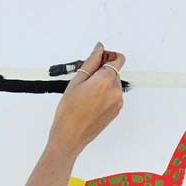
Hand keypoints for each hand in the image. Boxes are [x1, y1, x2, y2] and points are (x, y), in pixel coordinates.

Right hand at [48, 42, 124, 157]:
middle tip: (85, 82)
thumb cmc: (68, 112)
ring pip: (113, 84)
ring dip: (103, 85)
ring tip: (85, 95)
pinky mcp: (116, 110)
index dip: (108, 56)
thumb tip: (98, 49)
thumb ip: (90, 62)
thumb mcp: (75, 82)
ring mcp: (117, 102)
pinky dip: (104, 95)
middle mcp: (115, 90)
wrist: (69, 136)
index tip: (99, 59)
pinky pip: (113, 96)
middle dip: (102, 72)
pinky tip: (90, 103)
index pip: (118, 59)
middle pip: (114, 72)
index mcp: (105, 81)